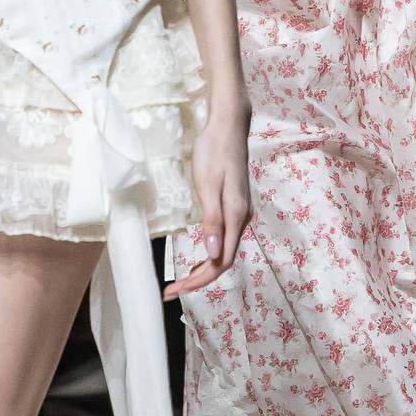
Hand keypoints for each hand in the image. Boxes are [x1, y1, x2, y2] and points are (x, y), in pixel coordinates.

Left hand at [165, 95, 250, 298]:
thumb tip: (214, 255)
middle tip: (173, 290)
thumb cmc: (214, 152)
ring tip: (182, 278)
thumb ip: (212, 221)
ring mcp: (241, 212)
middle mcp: (242, 218)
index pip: (223, 261)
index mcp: (236, 215)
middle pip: (225, 260)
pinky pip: (225, 238)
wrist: (228, 126)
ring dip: (205, 267)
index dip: (200, 280)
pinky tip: (200, 255)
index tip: (177, 289)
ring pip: (225, 250)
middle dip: (199, 278)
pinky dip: (211, 253)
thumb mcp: (208, 186)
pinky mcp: (235, 206)